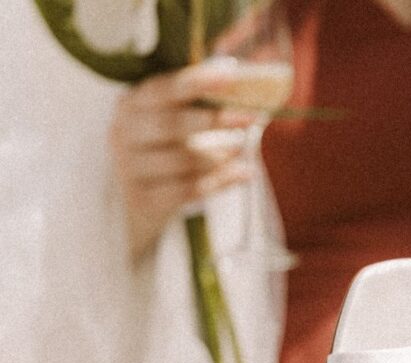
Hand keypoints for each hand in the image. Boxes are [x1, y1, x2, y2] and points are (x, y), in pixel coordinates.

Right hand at [109, 62, 257, 261]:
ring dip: (219, 155)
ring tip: (244, 148)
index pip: (162, 89)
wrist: (136, 203)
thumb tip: (236, 76)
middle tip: (251, 116)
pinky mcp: (144, 200)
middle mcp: (123, 133)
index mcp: (131, 105)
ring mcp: (129, 169)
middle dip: (214, 119)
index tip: (231, 75)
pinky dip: (220, 182)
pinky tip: (244, 174)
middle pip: (171, 124)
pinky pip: (188, 191)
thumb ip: (197, 102)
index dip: (196, 82)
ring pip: (182, 160)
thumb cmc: (163, 151)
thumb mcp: (171, 123)